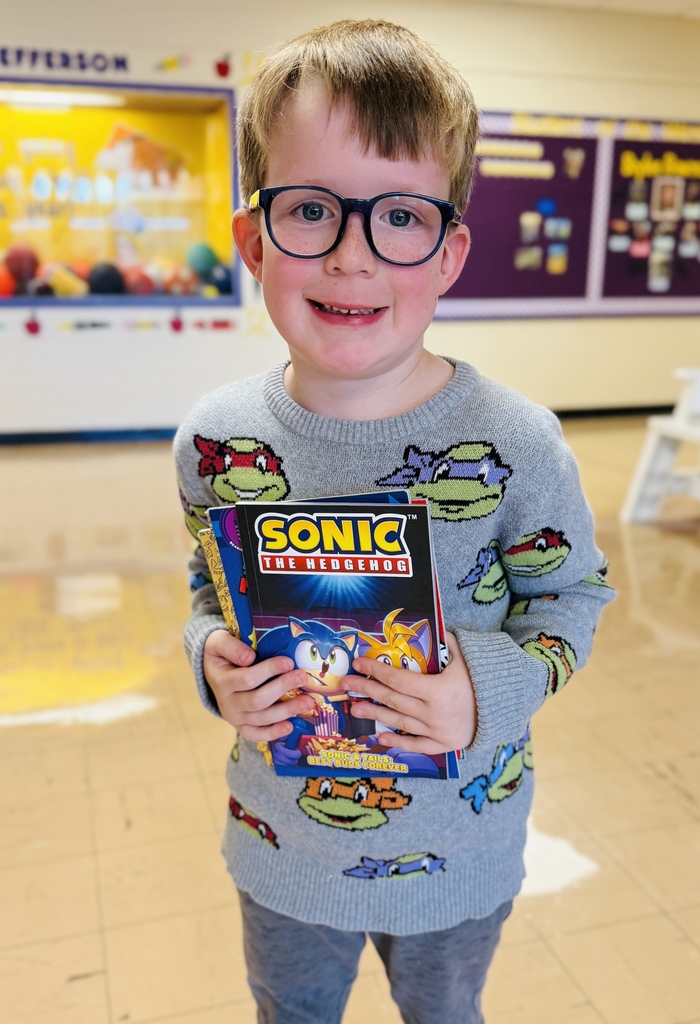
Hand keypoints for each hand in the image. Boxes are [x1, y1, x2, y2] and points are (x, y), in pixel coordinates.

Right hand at [203, 629, 315, 741]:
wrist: (212, 673)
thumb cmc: (221, 654)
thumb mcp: (217, 642)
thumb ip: (230, 646)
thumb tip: (249, 657)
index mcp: (222, 682)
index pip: (247, 679)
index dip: (269, 670)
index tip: (288, 662)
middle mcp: (227, 703)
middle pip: (257, 700)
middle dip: (282, 688)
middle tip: (302, 677)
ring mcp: (234, 717)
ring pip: (261, 718)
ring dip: (286, 710)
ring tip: (308, 701)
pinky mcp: (241, 726)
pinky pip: (256, 734)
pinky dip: (273, 733)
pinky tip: (290, 726)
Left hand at [344, 632, 476, 752]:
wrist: (507, 708)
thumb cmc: (484, 679)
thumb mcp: (466, 658)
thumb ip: (447, 643)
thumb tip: (433, 627)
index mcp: (437, 690)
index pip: (397, 679)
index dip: (375, 670)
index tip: (359, 663)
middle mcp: (433, 713)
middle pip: (391, 699)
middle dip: (366, 689)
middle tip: (346, 683)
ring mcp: (437, 731)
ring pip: (398, 722)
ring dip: (374, 714)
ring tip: (354, 708)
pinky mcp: (443, 745)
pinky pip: (416, 745)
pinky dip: (397, 742)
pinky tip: (379, 737)